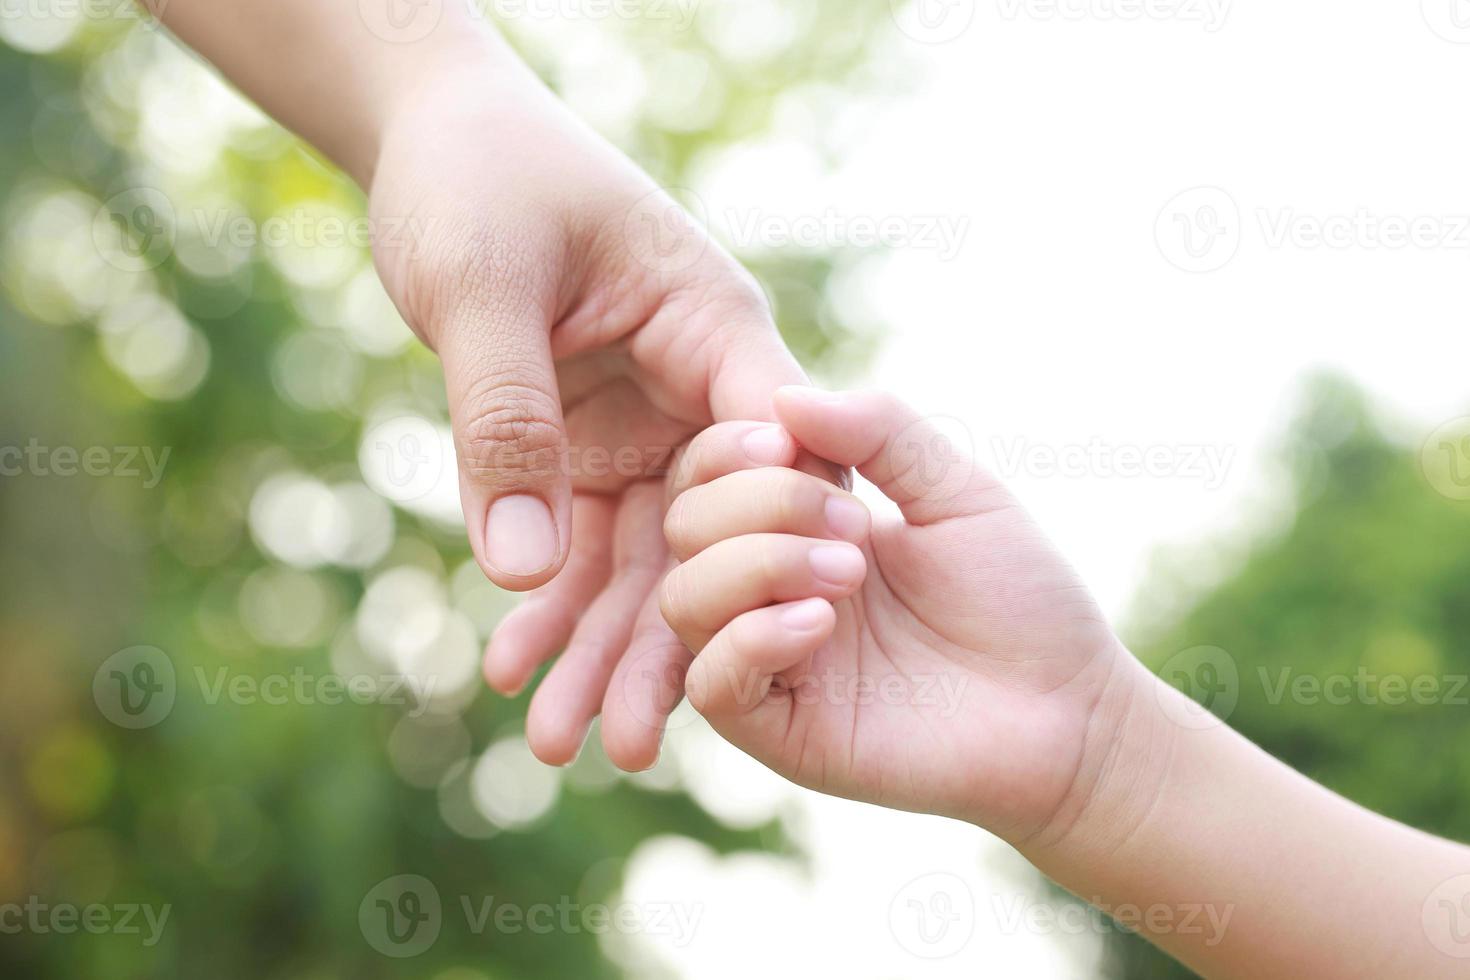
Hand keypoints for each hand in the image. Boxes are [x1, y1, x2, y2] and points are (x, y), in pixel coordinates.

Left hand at [367, 50, 807, 768]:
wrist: (433, 148)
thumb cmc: (478, 183)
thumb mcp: (483, 290)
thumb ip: (510, 421)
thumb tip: (530, 571)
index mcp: (712, 328)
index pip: (774, 449)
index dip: (771, 549)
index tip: (758, 651)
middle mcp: (693, 390)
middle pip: (704, 532)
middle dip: (666, 639)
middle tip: (633, 746)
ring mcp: (643, 425)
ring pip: (639, 554)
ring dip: (598, 647)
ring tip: (558, 742)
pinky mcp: (586, 447)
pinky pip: (573, 538)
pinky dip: (545, 601)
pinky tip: (514, 666)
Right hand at [659, 387, 1152, 842]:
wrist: (1068, 710)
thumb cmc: (1019, 598)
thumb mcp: (957, 490)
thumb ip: (881, 433)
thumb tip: (786, 399)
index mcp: (798, 527)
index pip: (707, 474)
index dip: (732, 449)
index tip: (796, 444)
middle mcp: (768, 591)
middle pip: (686, 526)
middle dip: (760, 504)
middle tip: (855, 527)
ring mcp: (769, 660)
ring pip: (684, 600)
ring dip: (756, 565)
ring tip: (848, 573)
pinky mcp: (780, 731)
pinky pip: (713, 683)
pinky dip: (752, 640)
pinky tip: (821, 623)